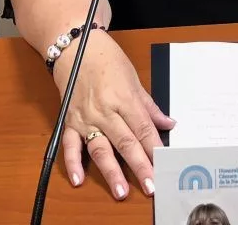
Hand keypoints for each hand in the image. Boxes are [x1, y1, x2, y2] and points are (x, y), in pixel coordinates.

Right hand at [55, 30, 174, 199]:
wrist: (75, 47)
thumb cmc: (107, 59)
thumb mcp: (133, 78)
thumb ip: (149, 106)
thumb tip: (168, 124)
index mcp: (124, 97)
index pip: (143, 128)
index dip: (154, 147)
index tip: (164, 164)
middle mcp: (105, 109)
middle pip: (125, 141)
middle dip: (139, 165)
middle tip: (151, 185)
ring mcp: (86, 117)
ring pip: (100, 148)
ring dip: (111, 171)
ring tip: (121, 191)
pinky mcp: (69, 121)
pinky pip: (70, 145)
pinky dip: (73, 163)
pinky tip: (79, 180)